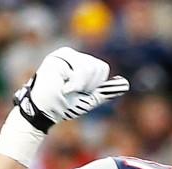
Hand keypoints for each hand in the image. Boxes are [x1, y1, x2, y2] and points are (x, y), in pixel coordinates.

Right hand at [14, 47, 128, 132]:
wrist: (46, 111)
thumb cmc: (65, 105)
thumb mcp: (90, 98)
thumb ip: (105, 91)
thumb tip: (125, 84)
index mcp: (81, 63)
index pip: (102, 68)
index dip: (96, 84)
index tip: (82, 92)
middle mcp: (74, 56)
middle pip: (99, 67)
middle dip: (90, 85)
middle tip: (73, 91)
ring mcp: (65, 55)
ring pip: (91, 68)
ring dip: (82, 85)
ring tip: (67, 89)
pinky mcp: (58, 58)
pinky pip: (81, 70)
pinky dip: (75, 84)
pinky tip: (63, 86)